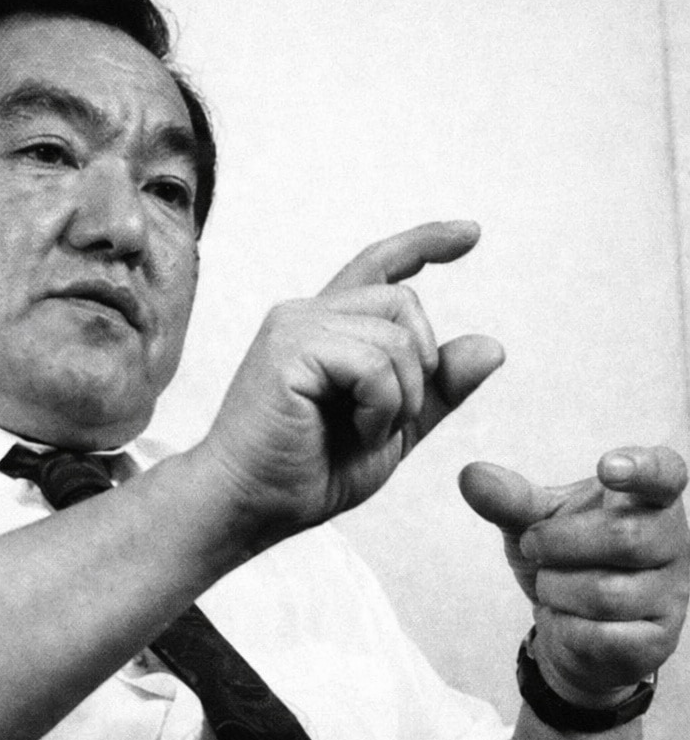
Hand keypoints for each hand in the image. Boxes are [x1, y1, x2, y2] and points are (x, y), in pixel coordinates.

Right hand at [200, 220, 503, 545]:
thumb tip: (492, 345)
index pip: (379, 266)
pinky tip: (354, 433)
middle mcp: (306, 315)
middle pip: (404, 302)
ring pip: (395, 335)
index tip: (472, 233)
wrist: (248, 506)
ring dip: (400, 398)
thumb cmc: (307, 472)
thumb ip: (435, 390)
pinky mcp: (287, 348)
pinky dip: (382, 406)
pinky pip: (374, 363)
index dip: (426, 243)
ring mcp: (293, 326)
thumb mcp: (392, 430)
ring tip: (364, 433)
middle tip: (385, 423)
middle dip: (419, 368)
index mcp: (326, 330)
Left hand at [459, 447, 689, 704]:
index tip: (607, 467)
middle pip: (625, 537)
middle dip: (558, 542)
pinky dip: (566, 626)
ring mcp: (670, 593)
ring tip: (551, 584)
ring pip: (607, 593)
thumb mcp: (531, 520)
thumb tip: (470, 475)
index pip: (665, 474)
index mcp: (647, 499)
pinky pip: (604, 636)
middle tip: (533, 544)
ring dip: (556, 588)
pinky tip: (565, 618)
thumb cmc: (561, 558)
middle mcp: (672, 542)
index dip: (642, 468)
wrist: (569, 629)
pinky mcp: (657, 640)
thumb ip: (508, 497)